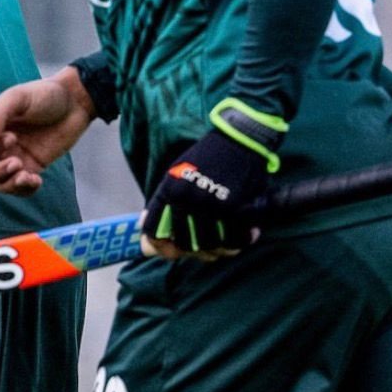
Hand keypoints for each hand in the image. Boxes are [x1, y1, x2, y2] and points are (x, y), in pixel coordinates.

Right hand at [0, 67, 94, 194]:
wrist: (75, 102)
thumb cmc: (44, 94)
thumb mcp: (17, 98)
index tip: (11, 138)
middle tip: (17, 163)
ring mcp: (12, 156)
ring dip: (9, 184)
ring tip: (29, 175)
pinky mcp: (30, 167)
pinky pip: (18, 187)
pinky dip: (24, 189)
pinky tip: (37, 180)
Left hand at [141, 100, 283, 259]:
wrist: (237, 139)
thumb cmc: (208, 157)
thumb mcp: (177, 173)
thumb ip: (164, 200)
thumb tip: (144, 225)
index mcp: (168, 190)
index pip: (152, 230)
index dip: (160, 247)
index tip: (172, 252)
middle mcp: (184, 200)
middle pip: (184, 245)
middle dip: (196, 252)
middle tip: (209, 250)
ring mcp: (208, 204)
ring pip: (209, 246)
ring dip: (220, 250)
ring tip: (228, 244)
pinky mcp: (232, 207)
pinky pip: (234, 238)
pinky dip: (241, 241)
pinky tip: (247, 235)